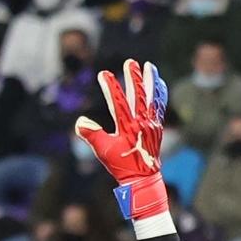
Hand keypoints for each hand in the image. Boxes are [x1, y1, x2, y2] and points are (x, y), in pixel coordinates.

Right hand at [74, 59, 167, 213]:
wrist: (142, 178)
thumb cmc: (121, 165)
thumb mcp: (103, 151)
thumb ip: (92, 135)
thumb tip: (80, 122)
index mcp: (127, 128)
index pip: (117, 102)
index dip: (110, 87)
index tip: (104, 73)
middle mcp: (141, 123)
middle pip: (138, 95)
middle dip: (133, 77)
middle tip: (130, 62)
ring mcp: (151, 124)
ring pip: (152, 98)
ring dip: (150, 80)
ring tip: (150, 66)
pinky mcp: (157, 126)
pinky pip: (160, 105)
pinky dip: (159, 92)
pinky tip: (158, 83)